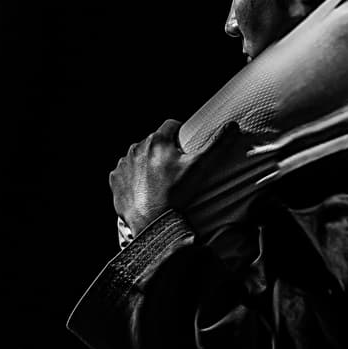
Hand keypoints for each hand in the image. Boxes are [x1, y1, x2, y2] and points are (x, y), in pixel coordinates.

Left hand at [110, 118, 255, 235]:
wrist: (152, 222)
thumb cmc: (177, 193)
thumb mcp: (200, 167)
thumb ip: (217, 144)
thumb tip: (233, 125)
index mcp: (157, 141)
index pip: (170, 125)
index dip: (180, 133)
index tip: (185, 144)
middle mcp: (136, 148)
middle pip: (153, 142)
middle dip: (164, 149)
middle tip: (175, 166)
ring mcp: (123, 165)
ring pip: (138, 156)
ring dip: (147, 163)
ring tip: (160, 179)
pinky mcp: (114, 181)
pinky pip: (124, 173)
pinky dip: (132, 177)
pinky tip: (144, 188)